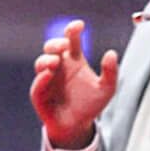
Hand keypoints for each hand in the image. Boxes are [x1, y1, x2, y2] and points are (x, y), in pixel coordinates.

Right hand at [31, 19, 117, 148]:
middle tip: (63, 46)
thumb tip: (112, 53)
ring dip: (47, 60)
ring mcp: (47, 79)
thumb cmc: (91, 104)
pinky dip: (41, 78)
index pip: (71, 40)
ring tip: (55, 62)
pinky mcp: (40, 94)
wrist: (77, 125)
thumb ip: (110, 72)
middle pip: (51, 48)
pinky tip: (49, 74)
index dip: (72, 30)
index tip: (78, 25)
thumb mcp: (107, 89)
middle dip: (55, 44)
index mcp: (74, 60)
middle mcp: (59, 66)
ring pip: (41, 63)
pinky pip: (38, 84)